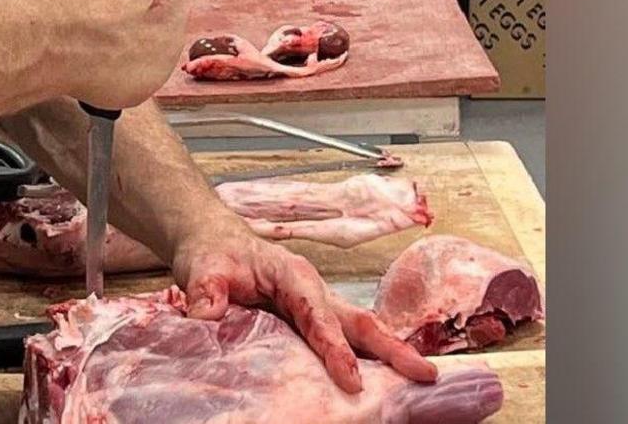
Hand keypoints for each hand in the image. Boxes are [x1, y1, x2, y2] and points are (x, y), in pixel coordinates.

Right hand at [21, 0, 187, 108]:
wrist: (44, 35)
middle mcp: (178, 10)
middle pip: (162, 8)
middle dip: (136, 11)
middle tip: (103, 13)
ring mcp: (167, 50)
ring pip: (151, 44)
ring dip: (129, 42)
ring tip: (94, 38)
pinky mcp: (150, 83)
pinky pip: (137, 74)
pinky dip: (119, 71)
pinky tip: (94, 59)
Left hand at [173, 222, 438, 394]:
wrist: (215, 244)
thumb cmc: (214, 255)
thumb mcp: (203, 270)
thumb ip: (207, 292)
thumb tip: (207, 316)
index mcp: (292, 276)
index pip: (318, 314)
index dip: (335, 347)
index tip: (350, 379)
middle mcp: (314, 291)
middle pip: (359, 321)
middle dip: (392, 348)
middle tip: (424, 375)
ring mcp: (319, 306)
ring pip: (360, 331)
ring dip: (388, 355)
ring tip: (420, 382)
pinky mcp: (315, 321)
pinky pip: (347, 339)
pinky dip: (368, 359)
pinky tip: (382, 384)